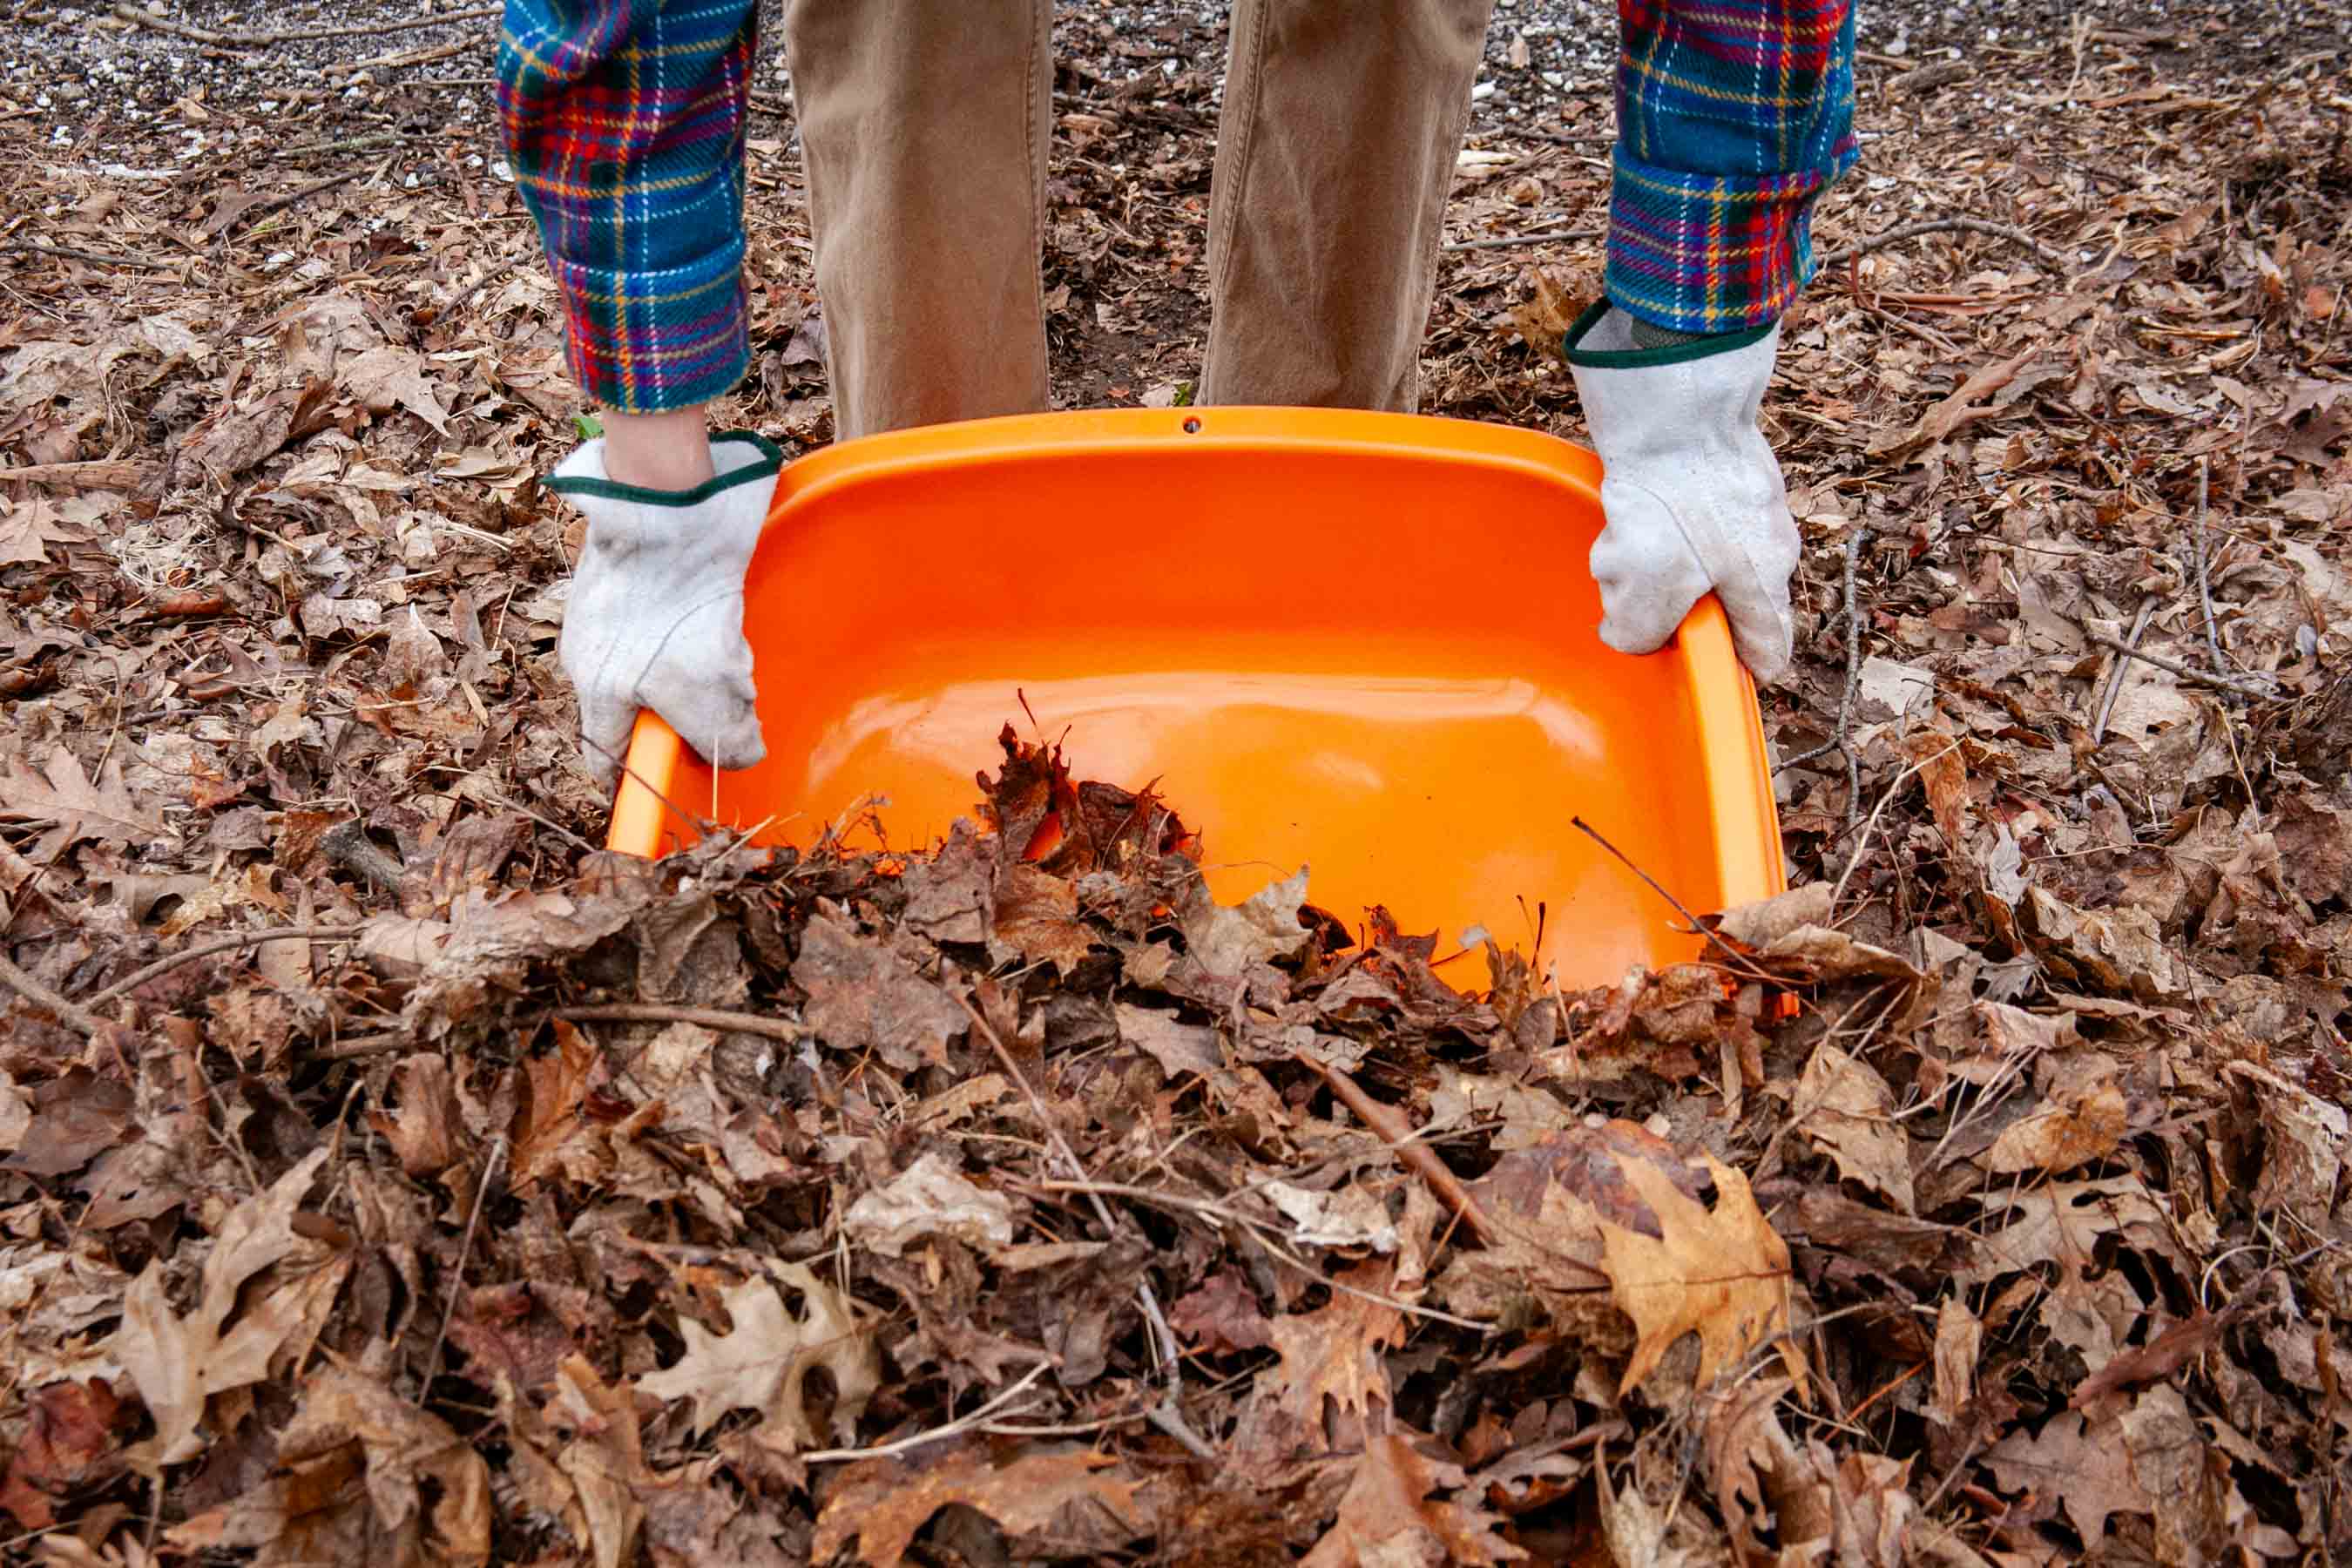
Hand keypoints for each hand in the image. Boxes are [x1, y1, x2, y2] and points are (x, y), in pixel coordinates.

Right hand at [548, 433, 782, 787]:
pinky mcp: (635, 572)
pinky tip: (723, 605)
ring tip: (728, 641)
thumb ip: (722, 735)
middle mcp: (590, 652)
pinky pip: (673, 618)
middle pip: (646, 709)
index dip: (643, 775)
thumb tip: (740, 755)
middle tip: (730, 697)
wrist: (670, 497)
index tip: (685, 774)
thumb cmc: (676, 595)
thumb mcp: (708, 683)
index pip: (608, 757)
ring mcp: (608, 608)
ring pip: (666, 663)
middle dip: (692, 712)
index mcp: (594, 687)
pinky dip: (702, 623)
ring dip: (706, 666)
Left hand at [1564, 304, 1800, 682]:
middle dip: (1663, 606)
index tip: (1693, 674)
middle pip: (1709, 604)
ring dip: (1641, 560)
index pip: (1766, 648)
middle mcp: (1765, 542)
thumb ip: (1644, 629)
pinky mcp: (1710, 471)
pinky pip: (1668, 517)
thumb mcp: (1652, 583)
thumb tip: (1631, 639)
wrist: (1673, 392)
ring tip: (1618, 538)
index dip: (1730, 669)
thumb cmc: (1674, 491)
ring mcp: (1742, 503)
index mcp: (1765, 578)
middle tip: (1629, 589)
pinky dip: (1639, 518)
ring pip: (1680, 560)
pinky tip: (1619, 505)